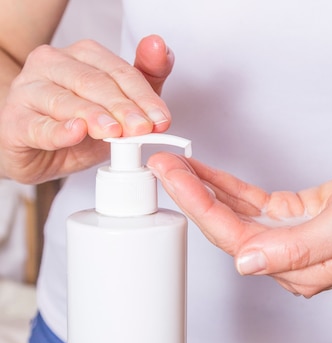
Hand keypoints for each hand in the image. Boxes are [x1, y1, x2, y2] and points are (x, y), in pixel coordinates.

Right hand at [0, 35, 173, 183]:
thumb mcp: (119, 104)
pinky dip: (59, 131)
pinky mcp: (14, 122)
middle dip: (122, 107)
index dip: (143, 96)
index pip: (118, 71)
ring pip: (65, 100)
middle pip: (93, 82)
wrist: (36, 151)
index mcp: (82, 57)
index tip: (161, 119)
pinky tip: (76, 131)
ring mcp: (28, 91)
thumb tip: (160, 47)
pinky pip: (38, 125)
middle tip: (142, 128)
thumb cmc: (78, 123)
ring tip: (114, 131)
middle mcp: (52, 65)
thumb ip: (145, 80)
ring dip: (94, 116)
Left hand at [148, 153, 331, 296]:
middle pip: (228, 229)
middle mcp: (289, 260)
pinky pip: (252, 204)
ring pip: (236, 216)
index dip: (202, 208)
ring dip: (205, 190)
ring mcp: (289, 240)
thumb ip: (298, 249)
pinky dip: (228, 187)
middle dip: (192, 196)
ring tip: (175, 164)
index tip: (175, 177)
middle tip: (162, 164)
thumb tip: (247, 263)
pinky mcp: (292, 220)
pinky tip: (206, 173)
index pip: (238, 241)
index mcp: (300, 268)